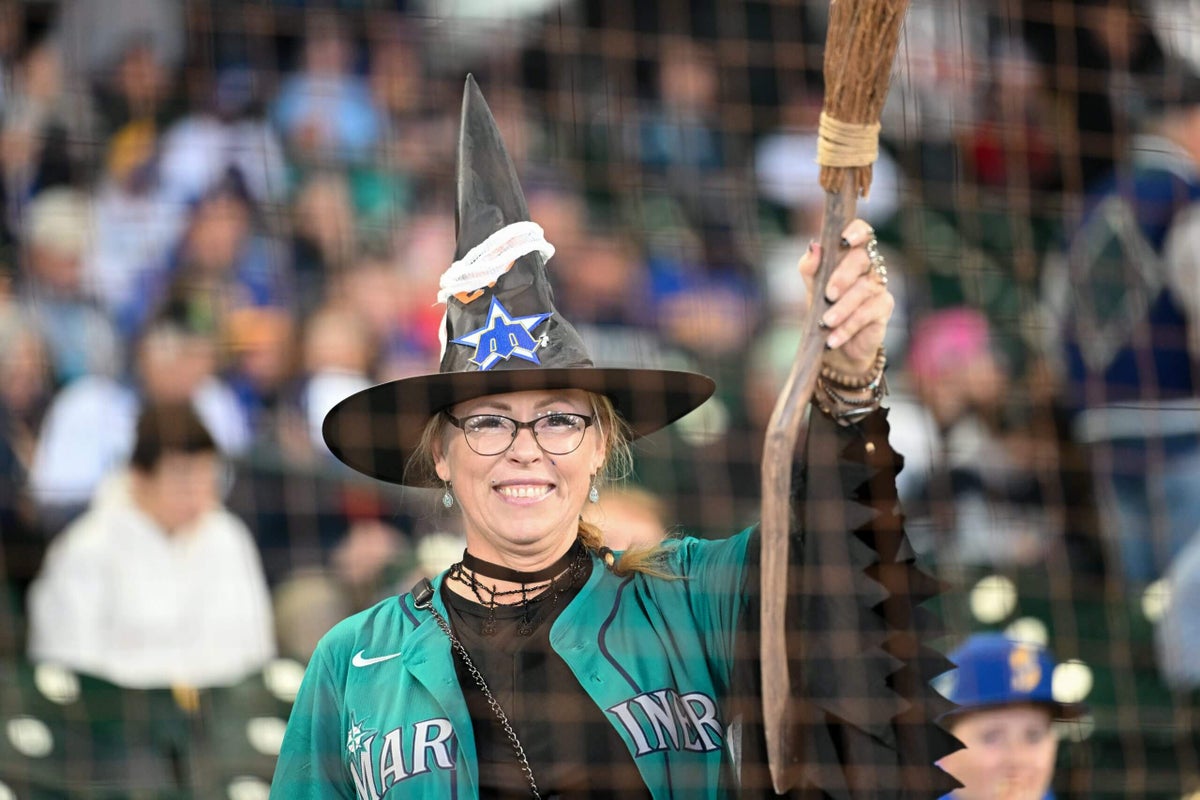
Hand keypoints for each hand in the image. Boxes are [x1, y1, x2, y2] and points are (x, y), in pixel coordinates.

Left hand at [797, 219, 892, 377]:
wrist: (836, 344)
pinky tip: (833, 338)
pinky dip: (847, 326)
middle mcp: (869, 266)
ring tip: (825, 323)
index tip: (844, 240)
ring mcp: (879, 286)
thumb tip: (815, 246)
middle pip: (862, 258)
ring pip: (864, 289)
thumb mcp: (812, 288)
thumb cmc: (825, 309)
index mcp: (851, 254)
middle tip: (827, 296)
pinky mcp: (884, 307)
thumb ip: (810, 267)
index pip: (862, 232)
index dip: (856, 231)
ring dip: (842, 308)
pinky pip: (867, 313)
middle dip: (842, 276)